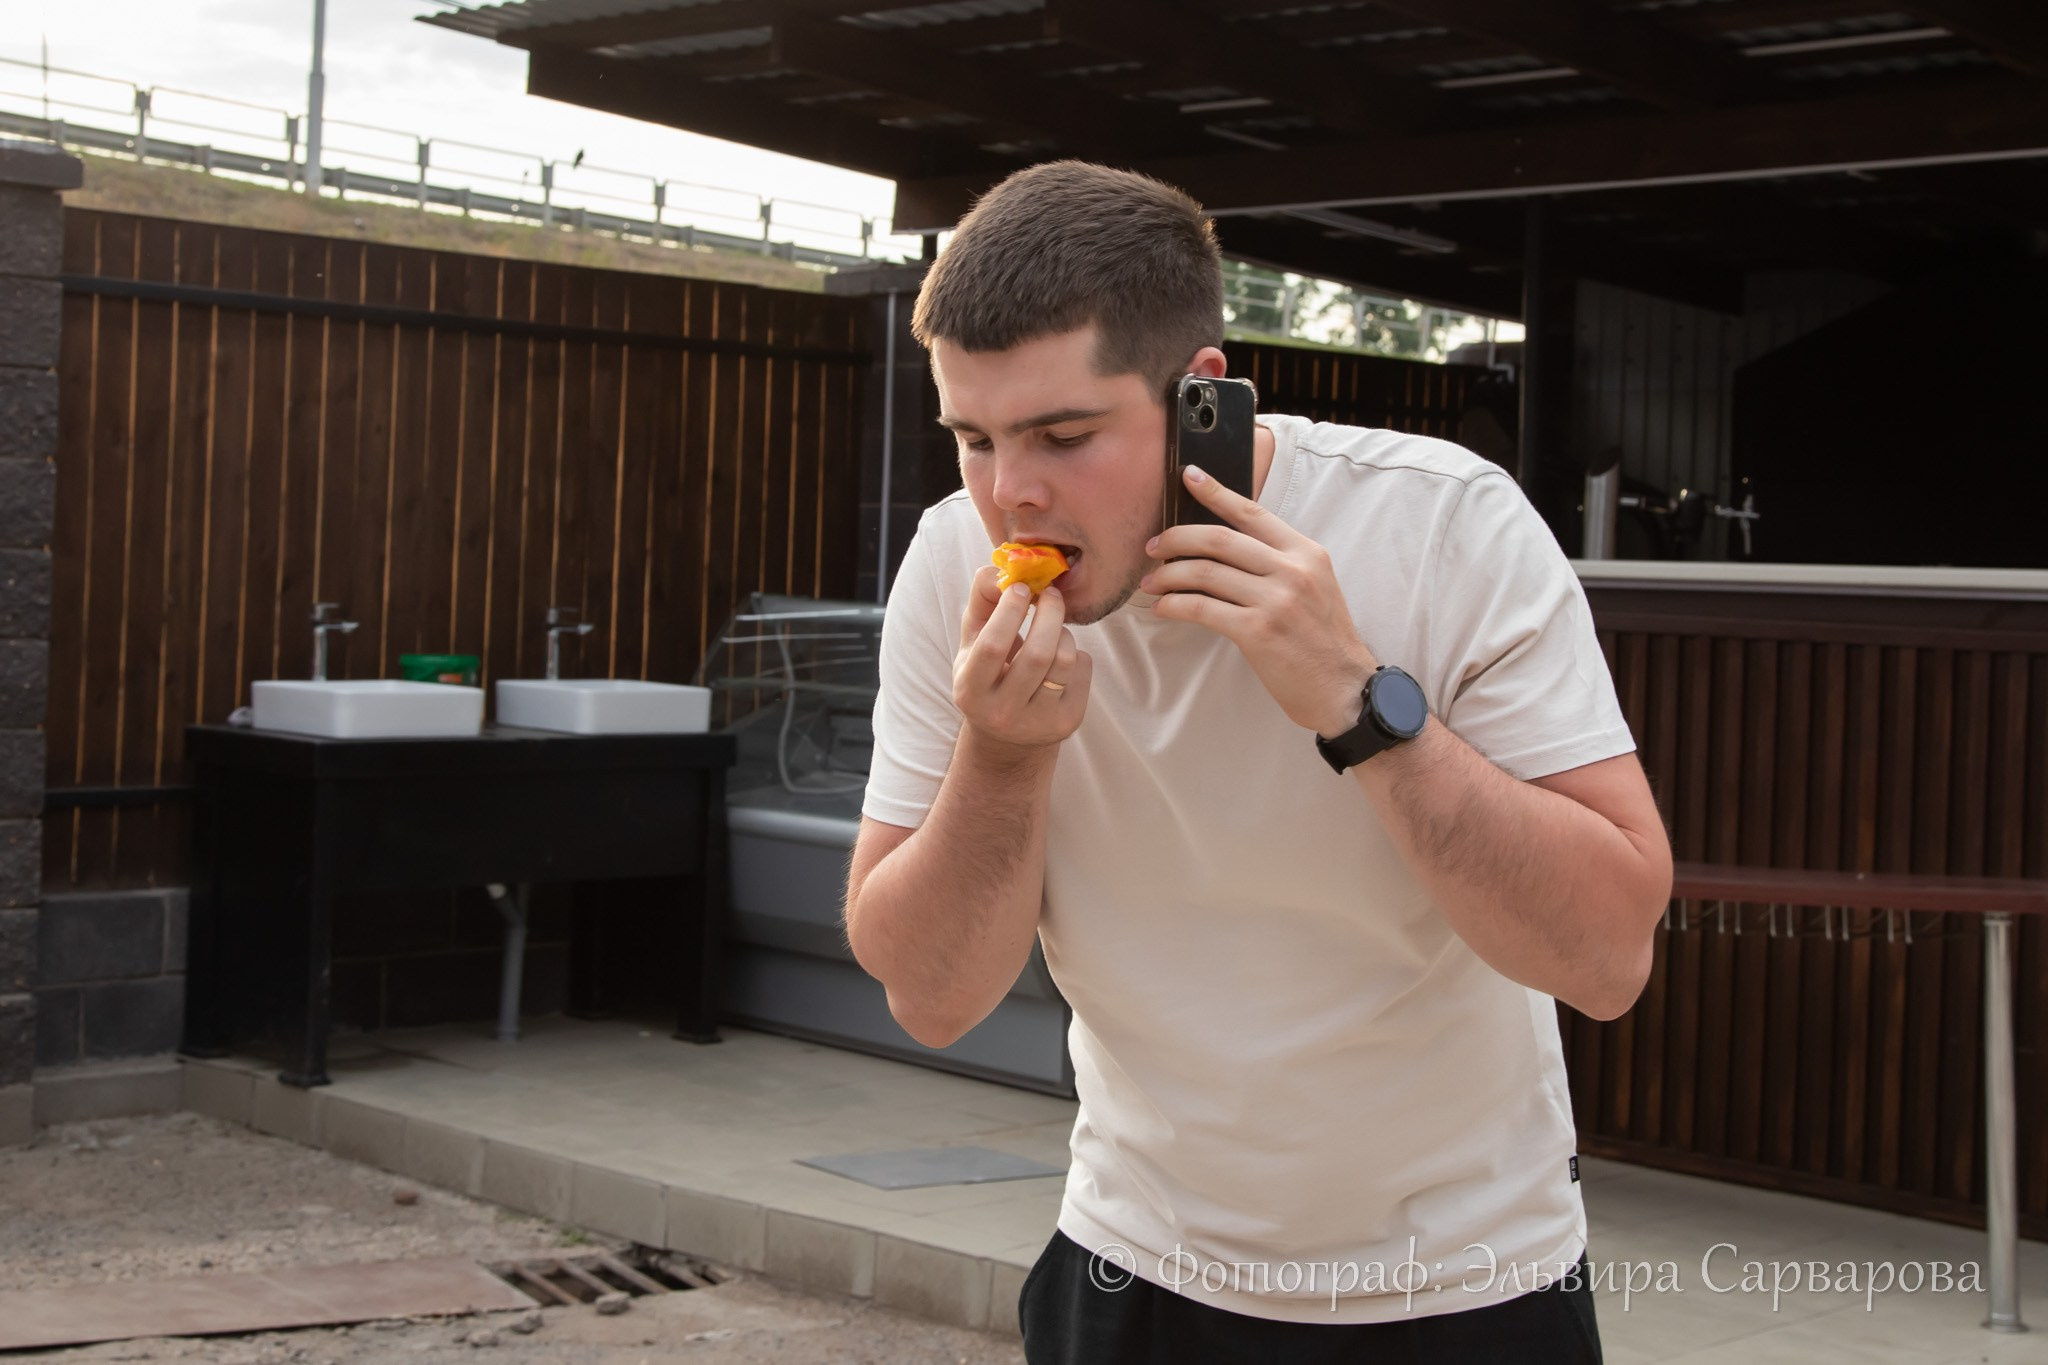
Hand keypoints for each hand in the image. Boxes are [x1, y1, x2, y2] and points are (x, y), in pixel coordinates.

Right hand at [953, 566, 1092, 754]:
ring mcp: (1038, 722)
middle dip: (1050, 613)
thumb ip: (982, 600)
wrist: (1008, 736)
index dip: (1010, 611)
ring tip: (1054, 628)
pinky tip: (1061, 657)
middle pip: (1038, 653)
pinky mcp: (1068, 723)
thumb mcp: (973, 642)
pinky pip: (1082, 670)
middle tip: (1051, 593)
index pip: (992, 646)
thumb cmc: (988, 674)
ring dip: (1063, 631)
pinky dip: (1076, 652)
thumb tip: (1003, 570)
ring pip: (1064, 660)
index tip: (1022, 588)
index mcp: (970, 690)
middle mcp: (1002, 712)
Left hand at [1143, 464, 1376, 736]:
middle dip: (1176, 539)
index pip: (1252, 512)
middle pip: (1218, 539)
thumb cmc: (1323, 641)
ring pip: (1205, 573)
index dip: (1215, 492)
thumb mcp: (1313, 586)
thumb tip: (1224, 546)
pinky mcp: (1258, 631)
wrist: (1344, 689)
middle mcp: (1292, 570)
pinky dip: (1175, 605)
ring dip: (1168, 575)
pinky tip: (1164, 608)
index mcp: (1306, 552)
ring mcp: (1275, 600)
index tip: (1188, 476)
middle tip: (1153, 547)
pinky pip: (1202, 608)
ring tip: (1151, 582)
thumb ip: (1278, 562)